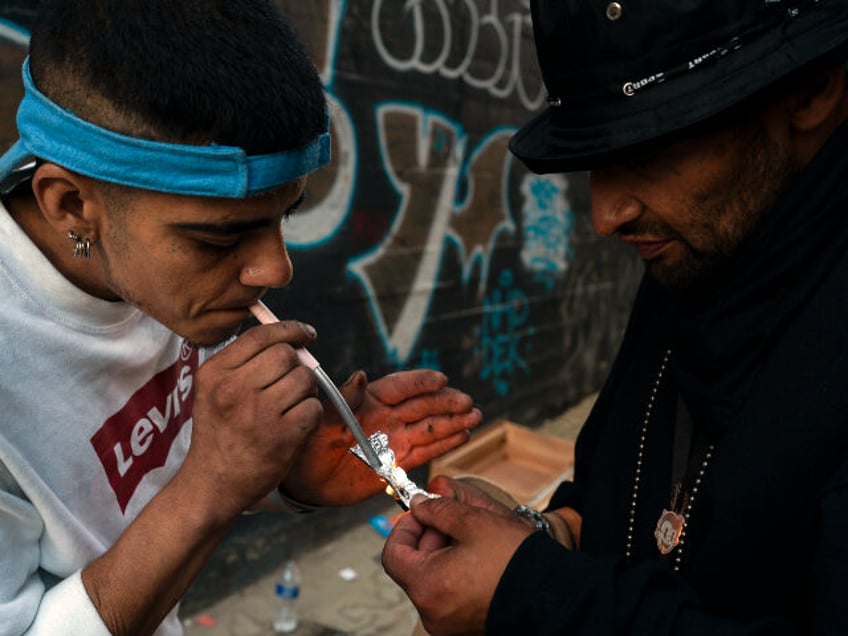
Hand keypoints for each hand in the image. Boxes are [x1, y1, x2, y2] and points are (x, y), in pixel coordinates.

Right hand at [182, 321, 322, 514]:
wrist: (212, 484)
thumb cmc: (219, 433)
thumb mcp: (214, 390)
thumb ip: (245, 361)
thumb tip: (291, 338)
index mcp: (215, 373)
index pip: (261, 335)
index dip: (291, 329)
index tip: (306, 334)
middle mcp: (234, 389)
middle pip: (287, 354)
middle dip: (297, 366)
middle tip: (290, 384)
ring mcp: (259, 414)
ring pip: (305, 379)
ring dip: (305, 391)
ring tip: (289, 408)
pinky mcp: (281, 437)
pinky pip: (313, 408)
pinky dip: (310, 415)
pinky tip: (294, 426)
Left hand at [281, 370, 481, 505]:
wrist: (303, 481)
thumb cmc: (307, 445)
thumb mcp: (322, 421)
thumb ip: (345, 400)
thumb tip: (362, 375)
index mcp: (369, 401)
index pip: (400, 387)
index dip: (420, 382)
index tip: (441, 379)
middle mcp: (386, 417)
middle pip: (422, 406)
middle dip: (446, 403)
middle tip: (467, 402)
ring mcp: (394, 439)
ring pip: (429, 427)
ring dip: (452, 421)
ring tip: (475, 417)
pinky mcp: (397, 463)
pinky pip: (425, 450)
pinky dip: (445, 444)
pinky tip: (463, 436)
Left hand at [382, 476, 534, 634]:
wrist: (555, 595)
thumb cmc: (515, 559)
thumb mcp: (474, 521)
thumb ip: (438, 509)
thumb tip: (419, 504)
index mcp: (428, 586)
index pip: (393, 554)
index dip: (405, 527)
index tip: (423, 512)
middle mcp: (432, 612)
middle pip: (413, 566)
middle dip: (429, 537)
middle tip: (455, 519)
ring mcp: (448, 623)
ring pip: (432, 579)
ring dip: (444, 553)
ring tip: (473, 537)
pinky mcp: (465, 626)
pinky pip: (448, 594)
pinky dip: (456, 572)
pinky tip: (480, 556)